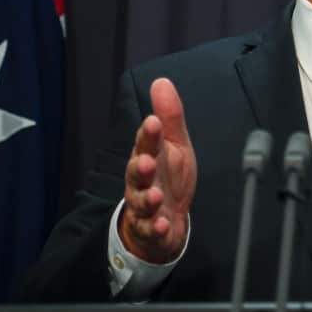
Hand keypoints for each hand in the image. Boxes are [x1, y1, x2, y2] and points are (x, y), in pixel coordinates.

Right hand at [119, 78, 196, 262]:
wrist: (164, 220)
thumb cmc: (167, 177)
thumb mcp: (175, 145)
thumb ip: (170, 117)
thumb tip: (161, 81)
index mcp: (148, 157)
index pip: (146, 143)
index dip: (148, 134)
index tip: (153, 122)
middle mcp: (141, 181)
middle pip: (136, 173)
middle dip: (140, 167)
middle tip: (147, 161)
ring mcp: (143, 207)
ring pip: (140, 203)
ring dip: (146, 200)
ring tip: (155, 196)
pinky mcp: (150, 230)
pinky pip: (150, 231)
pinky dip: (155, 228)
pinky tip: (162, 224)